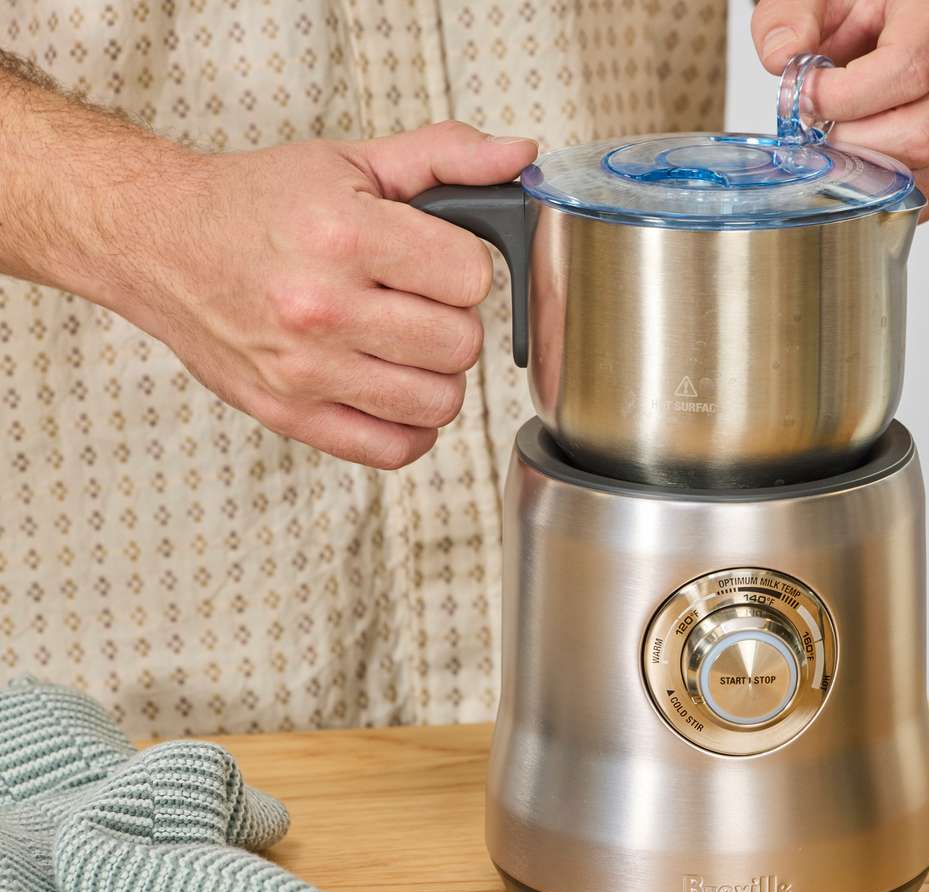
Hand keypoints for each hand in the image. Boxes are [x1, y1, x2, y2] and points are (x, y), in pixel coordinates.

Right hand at [111, 123, 536, 467]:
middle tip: (416, 301)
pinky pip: (392, 449)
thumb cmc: (256, 202)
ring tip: (404, 344)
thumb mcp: (352, 160)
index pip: (471, 276)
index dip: (463, 266)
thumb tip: (522, 155)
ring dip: (436, 375)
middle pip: (461, 343)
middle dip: (451, 319)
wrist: (156, 240)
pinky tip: (395, 389)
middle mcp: (321, 307)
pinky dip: (412, 428)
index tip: (434, 260)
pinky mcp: (289, 414)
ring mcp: (304, 369)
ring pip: (439, 401)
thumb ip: (446, 156)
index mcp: (343, 235)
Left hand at [752, 0, 928, 218]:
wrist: (900, 15)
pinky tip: (864, 158)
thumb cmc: (862, 2)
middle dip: (854, 145)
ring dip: (870, 169)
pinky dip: (890, 186)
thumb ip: (788, 17)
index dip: (844, 99)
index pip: (907, 71)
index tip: (807, 99)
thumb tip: (783, 57)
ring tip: (844, 135)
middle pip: (922, 133)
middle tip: (820, 130)